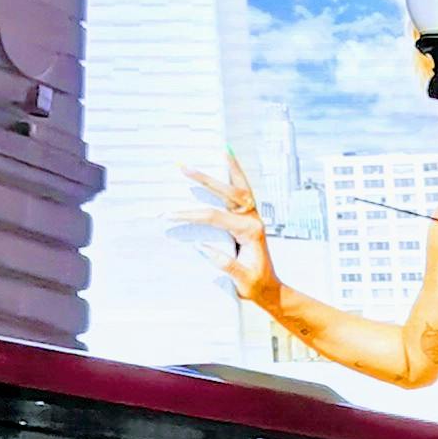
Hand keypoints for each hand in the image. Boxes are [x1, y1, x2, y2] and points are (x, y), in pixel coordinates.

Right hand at [182, 154, 275, 294]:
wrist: (268, 289)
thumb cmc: (255, 286)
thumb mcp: (242, 280)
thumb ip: (226, 265)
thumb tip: (203, 247)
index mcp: (250, 231)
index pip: (215, 217)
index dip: (190, 214)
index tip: (169, 214)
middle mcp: (253, 219)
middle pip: (229, 193)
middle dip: (206, 180)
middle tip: (184, 167)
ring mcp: (252, 217)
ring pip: (241, 187)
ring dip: (230, 169)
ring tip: (220, 149)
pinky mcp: (249, 219)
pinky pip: (243, 193)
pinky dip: (236, 177)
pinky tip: (230, 164)